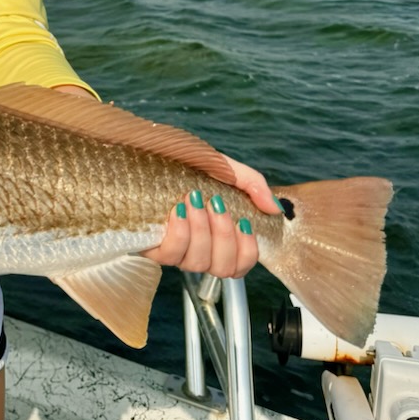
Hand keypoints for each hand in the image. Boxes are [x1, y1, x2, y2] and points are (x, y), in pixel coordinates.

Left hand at [141, 157, 280, 278]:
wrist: (145, 152)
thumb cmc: (185, 164)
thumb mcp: (223, 168)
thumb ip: (252, 185)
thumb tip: (274, 208)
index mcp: (217, 235)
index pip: (242, 264)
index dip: (248, 250)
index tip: (243, 221)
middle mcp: (198, 248)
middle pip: (223, 267)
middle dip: (224, 235)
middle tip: (216, 204)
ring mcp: (174, 249)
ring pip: (198, 263)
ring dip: (201, 231)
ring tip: (194, 200)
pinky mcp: (150, 246)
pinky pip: (170, 255)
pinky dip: (179, 233)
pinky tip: (178, 210)